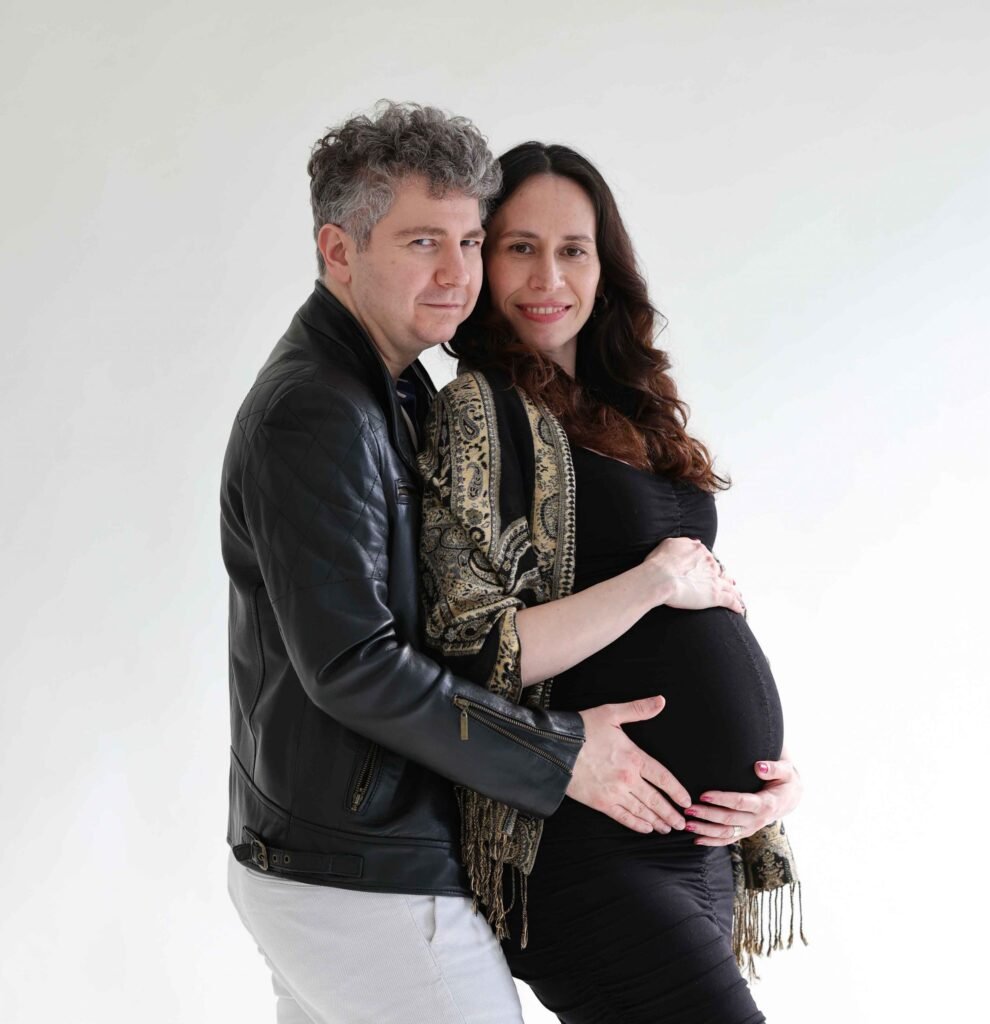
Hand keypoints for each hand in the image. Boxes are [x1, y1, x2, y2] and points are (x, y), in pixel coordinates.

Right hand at [565, 697, 691, 833]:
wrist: (555, 748)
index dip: (677, 791)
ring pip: (642, 811)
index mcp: (634, 757)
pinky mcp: (600, 803)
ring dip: (657, 821)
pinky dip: (636, 824)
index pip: (663, 778)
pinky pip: (623, 817)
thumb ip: (639, 709)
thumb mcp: (612, 713)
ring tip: (668, 828)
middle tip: (681, 823)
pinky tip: (645, 829)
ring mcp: (614, 793)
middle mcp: (628, 779)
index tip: (686, 800)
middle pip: (655, 800)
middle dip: (670, 813)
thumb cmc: (583, 729)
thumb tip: (661, 701)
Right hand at [643, 537, 743, 614]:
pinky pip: (730, 600)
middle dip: (724, 578)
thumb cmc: (660, 562)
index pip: (708, 559)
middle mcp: (710, 564)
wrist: (660, 578)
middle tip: (729, 583)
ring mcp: (714, 580)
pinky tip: (739, 609)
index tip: (710, 571)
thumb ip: (685, 543)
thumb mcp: (670, 544)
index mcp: (699, 552)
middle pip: (721, 572)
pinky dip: (736, 605)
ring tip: (738, 596)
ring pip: (729, 586)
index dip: (710, 567)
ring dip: (734, 591)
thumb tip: (696, 543)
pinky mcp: (715, 596)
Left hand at [683, 756, 802, 846]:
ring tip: (686, 825)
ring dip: (706, 830)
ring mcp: (751, 828)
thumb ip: (774, 768)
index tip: (704, 794)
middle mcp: (758, 819)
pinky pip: (728, 840)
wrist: (790, 798)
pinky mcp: (746, 832)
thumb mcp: (786, 771)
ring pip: (726, 833)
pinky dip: (712, 841)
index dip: (722, 799)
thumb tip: (759, 767)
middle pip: (729, 820)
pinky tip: (696, 839)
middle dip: (707, 815)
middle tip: (688, 810)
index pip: (740, 802)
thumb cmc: (785, 780)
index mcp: (766, 803)